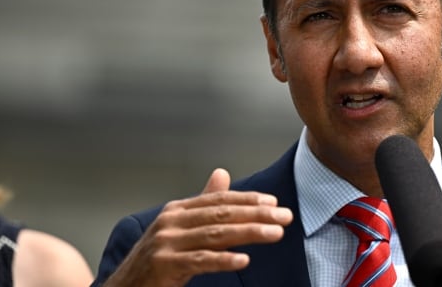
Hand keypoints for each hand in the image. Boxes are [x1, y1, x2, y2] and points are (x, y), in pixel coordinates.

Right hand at [102, 168, 293, 286]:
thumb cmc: (156, 260)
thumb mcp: (178, 228)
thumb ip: (202, 204)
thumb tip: (222, 173)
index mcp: (177, 210)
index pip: (219, 200)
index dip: (248, 200)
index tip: (274, 203)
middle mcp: (170, 222)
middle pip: (222, 214)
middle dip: (257, 215)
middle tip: (285, 217)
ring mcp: (166, 244)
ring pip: (216, 235)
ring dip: (250, 234)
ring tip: (276, 234)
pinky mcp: (164, 266)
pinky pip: (200, 261)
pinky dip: (223, 259)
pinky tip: (244, 260)